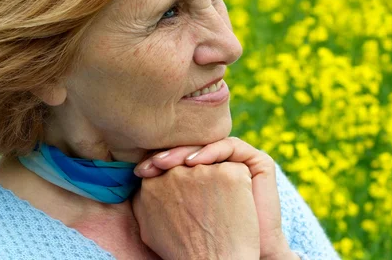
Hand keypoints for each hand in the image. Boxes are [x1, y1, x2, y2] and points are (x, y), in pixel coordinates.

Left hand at [134, 137, 291, 259]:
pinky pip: (231, 146)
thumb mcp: (174, 214)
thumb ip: (160, 193)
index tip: (140, 171)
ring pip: (209, 144)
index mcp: (203, 171)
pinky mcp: (256, 161)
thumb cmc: (205, 240)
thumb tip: (135, 174)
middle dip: (169, 154)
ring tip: (167, 162)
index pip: (180, 154)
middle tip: (152, 164)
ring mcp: (239, 161)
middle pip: (192, 146)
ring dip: (185, 151)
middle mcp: (221, 163)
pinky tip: (194, 163)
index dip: (159, 160)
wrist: (234, 257)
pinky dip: (210, 151)